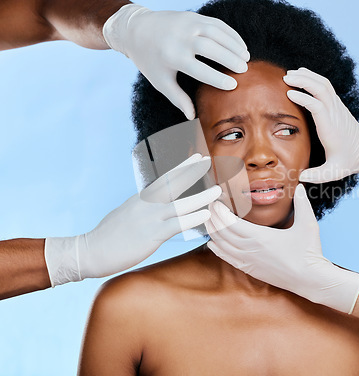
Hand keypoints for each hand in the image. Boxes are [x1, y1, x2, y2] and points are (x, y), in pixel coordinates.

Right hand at [45, 154, 220, 285]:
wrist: (90, 251)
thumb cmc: (108, 236)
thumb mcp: (126, 214)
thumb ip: (142, 207)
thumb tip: (153, 203)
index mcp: (141, 198)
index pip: (165, 178)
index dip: (182, 167)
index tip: (196, 157)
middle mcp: (146, 204)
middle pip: (173, 184)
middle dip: (192, 172)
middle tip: (209, 161)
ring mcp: (148, 218)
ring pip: (180, 204)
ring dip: (201, 197)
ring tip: (217, 191)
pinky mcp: (150, 235)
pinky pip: (176, 225)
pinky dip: (192, 218)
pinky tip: (206, 215)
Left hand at [103, 4, 249, 119]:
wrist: (136, 29)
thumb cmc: (150, 61)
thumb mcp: (160, 81)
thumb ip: (178, 98)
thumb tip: (191, 117)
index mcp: (172, 56)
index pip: (199, 69)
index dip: (217, 78)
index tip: (232, 86)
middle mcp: (180, 38)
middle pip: (211, 48)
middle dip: (230, 58)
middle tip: (244, 70)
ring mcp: (187, 23)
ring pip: (217, 33)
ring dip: (234, 45)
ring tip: (246, 58)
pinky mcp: (192, 15)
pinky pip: (217, 23)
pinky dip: (231, 34)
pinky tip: (241, 45)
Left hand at [205, 184, 358, 313]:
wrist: (310, 280)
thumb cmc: (309, 252)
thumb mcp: (308, 224)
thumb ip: (303, 203)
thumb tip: (301, 186)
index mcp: (260, 237)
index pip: (230, 223)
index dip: (219, 212)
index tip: (215, 201)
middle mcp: (250, 250)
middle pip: (222, 233)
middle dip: (213, 218)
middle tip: (209, 206)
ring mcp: (249, 261)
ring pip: (222, 246)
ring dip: (212, 232)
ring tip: (208, 220)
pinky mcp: (250, 270)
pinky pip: (227, 259)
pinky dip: (217, 249)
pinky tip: (212, 243)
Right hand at [283, 68, 358, 182]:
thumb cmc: (349, 160)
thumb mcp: (334, 172)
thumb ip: (317, 176)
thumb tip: (300, 178)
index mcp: (331, 128)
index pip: (318, 107)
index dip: (304, 98)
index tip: (289, 94)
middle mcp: (335, 114)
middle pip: (321, 89)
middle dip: (303, 81)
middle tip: (285, 78)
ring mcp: (337, 107)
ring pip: (324, 84)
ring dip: (307, 76)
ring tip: (289, 74)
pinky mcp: (337, 104)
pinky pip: (325, 86)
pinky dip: (312, 78)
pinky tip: (301, 76)